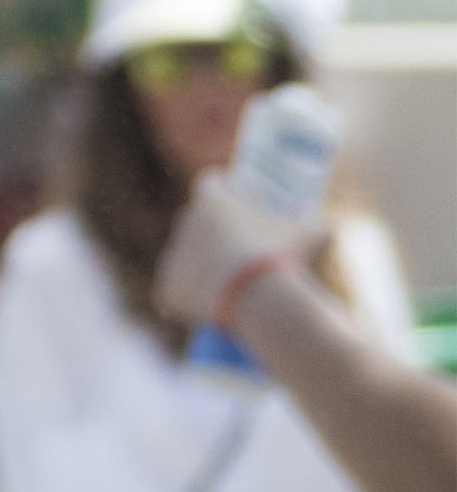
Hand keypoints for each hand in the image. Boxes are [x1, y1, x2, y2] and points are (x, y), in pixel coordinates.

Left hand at [154, 169, 326, 324]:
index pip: (211, 185)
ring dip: (203, 267)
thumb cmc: (285, 257)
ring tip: (231, 284)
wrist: (259, 297)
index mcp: (211, 200)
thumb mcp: (313, 233)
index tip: (240, 205)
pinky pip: (175, 290)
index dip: (225, 194)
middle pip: (197, 223)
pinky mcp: (166, 286)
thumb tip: (325, 223)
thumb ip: (316, 222)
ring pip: (186, 257)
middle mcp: (185, 222)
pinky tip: (212, 306)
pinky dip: (190, 297)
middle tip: (241, 253)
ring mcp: (173, 255)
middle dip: (215, 235)